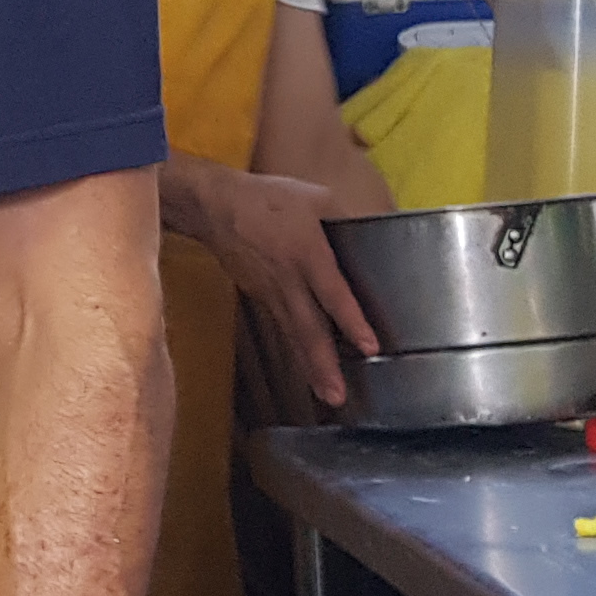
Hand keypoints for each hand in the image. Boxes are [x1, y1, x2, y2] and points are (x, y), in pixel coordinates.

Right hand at [173, 160, 379, 406]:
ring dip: (310, 368)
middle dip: (323, 365)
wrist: (215, 207)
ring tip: (327, 395)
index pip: (333, 294)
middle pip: (308, 329)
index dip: (351, 321)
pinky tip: (309, 367)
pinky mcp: (260, 297)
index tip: (369, 347)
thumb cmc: (269, 199)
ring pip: (294, 336)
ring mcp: (270, 293)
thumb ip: (347, 218)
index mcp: (306, 254)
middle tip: (337, 397)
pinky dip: (297, 350)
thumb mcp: (316, 198)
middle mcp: (288, 281)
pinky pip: (283, 327)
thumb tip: (380, 231)